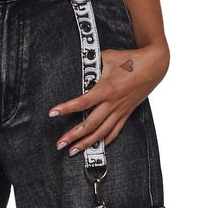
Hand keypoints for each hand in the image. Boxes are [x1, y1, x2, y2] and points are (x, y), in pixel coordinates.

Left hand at [48, 42, 169, 152]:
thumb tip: (77, 64)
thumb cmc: (130, 59)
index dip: (66, 108)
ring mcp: (120, 110)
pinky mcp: (126, 113)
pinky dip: (105, 140)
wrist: (154, 65)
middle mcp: (113, 103)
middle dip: (73, 135)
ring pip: (102, 132)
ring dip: (87, 143)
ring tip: (73, 151)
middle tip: (59, 144)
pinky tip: (96, 147)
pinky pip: (115, 131)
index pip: (82, 102)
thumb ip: (91, 63)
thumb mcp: (107, 56)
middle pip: (90, 124)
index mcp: (106, 89)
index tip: (52, 113)